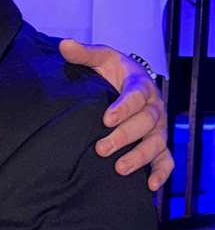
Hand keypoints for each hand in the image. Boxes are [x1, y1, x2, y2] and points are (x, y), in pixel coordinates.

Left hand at [59, 39, 173, 189]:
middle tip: (101, 148)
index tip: (106, 118)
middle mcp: (154, 107)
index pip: (136, 96)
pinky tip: (149, 186)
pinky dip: (161, 173)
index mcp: (141, 85)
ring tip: (119, 168)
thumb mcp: (100, 59)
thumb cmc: (112, 72)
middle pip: (146, 123)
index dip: (123, 108)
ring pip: (156, 144)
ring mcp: (158, 128)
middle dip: (125, 136)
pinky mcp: (158, 144)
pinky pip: (166, 160)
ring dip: (140, 157)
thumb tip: (64, 44)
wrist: (126, 83)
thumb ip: (83, 54)